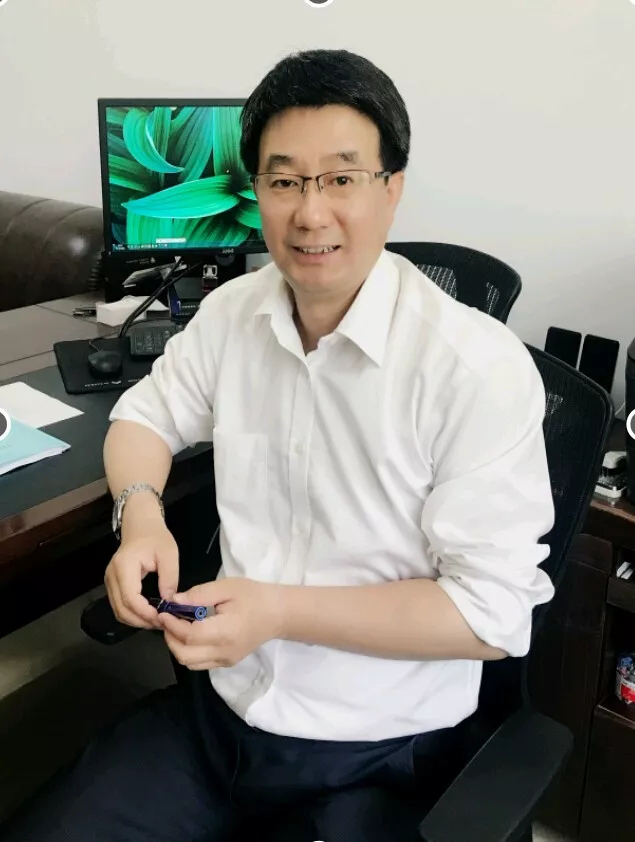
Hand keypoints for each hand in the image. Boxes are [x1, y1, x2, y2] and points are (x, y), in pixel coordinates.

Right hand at [105, 507, 178, 629]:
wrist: (140, 525)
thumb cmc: (155, 536)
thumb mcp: (169, 553)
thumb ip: (169, 578)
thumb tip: (169, 602)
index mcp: (124, 566)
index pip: (130, 598)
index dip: (145, 613)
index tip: (162, 617)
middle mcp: (112, 576)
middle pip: (121, 609)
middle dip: (141, 621)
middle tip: (162, 623)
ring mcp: (109, 581)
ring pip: (118, 611)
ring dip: (136, 620)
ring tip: (156, 621)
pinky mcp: (112, 584)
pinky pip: (119, 605)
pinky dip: (132, 614)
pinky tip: (147, 614)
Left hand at [159, 578, 284, 669]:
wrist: (278, 614)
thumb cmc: (254, 596)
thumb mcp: (228, 587)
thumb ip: (200, 594)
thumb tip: (174, 601)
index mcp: (225, 632)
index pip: (190, 636)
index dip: (172, 625)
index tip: (164, 611)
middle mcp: (224, 652)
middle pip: (185, 655)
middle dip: (170, 638)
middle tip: (168, 620)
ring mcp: (225, 661)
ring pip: (190, 663)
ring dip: (177, 646)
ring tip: (178, 626)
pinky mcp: (227, 663)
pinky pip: (200, 663)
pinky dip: (189, 651)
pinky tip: (191, 634)